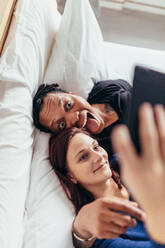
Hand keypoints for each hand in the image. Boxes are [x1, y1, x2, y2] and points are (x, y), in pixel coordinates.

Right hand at [73, 196, 144, 239]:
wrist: (84, 218)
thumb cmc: (100, 207)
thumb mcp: (108, 201)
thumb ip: (122, 202)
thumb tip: (136, 205)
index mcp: (105, 202)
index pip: (123, 207)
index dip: (135, 211)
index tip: (144, 216)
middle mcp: (102, 212)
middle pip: (125, 220)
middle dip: (132, 222)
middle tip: (132, 221)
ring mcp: (100, 224)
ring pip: (122, 229)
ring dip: (126, 227)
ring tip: (122, 224)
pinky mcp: (100, 233)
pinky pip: (117, 235)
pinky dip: (119, 232)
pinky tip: (114, 228)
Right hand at [112, 103, 164, 243]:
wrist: (164, 210)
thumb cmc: (143, 189)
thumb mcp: (130, 177)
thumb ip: (126, 158)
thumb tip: (124, 136)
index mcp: (135, 173)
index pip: (125, 152)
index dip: (121, 138)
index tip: (120, 127)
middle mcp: (152, 169)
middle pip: (149, 139)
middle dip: (146, 120)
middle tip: (145, 106)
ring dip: (161, 122)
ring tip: (159, 109)